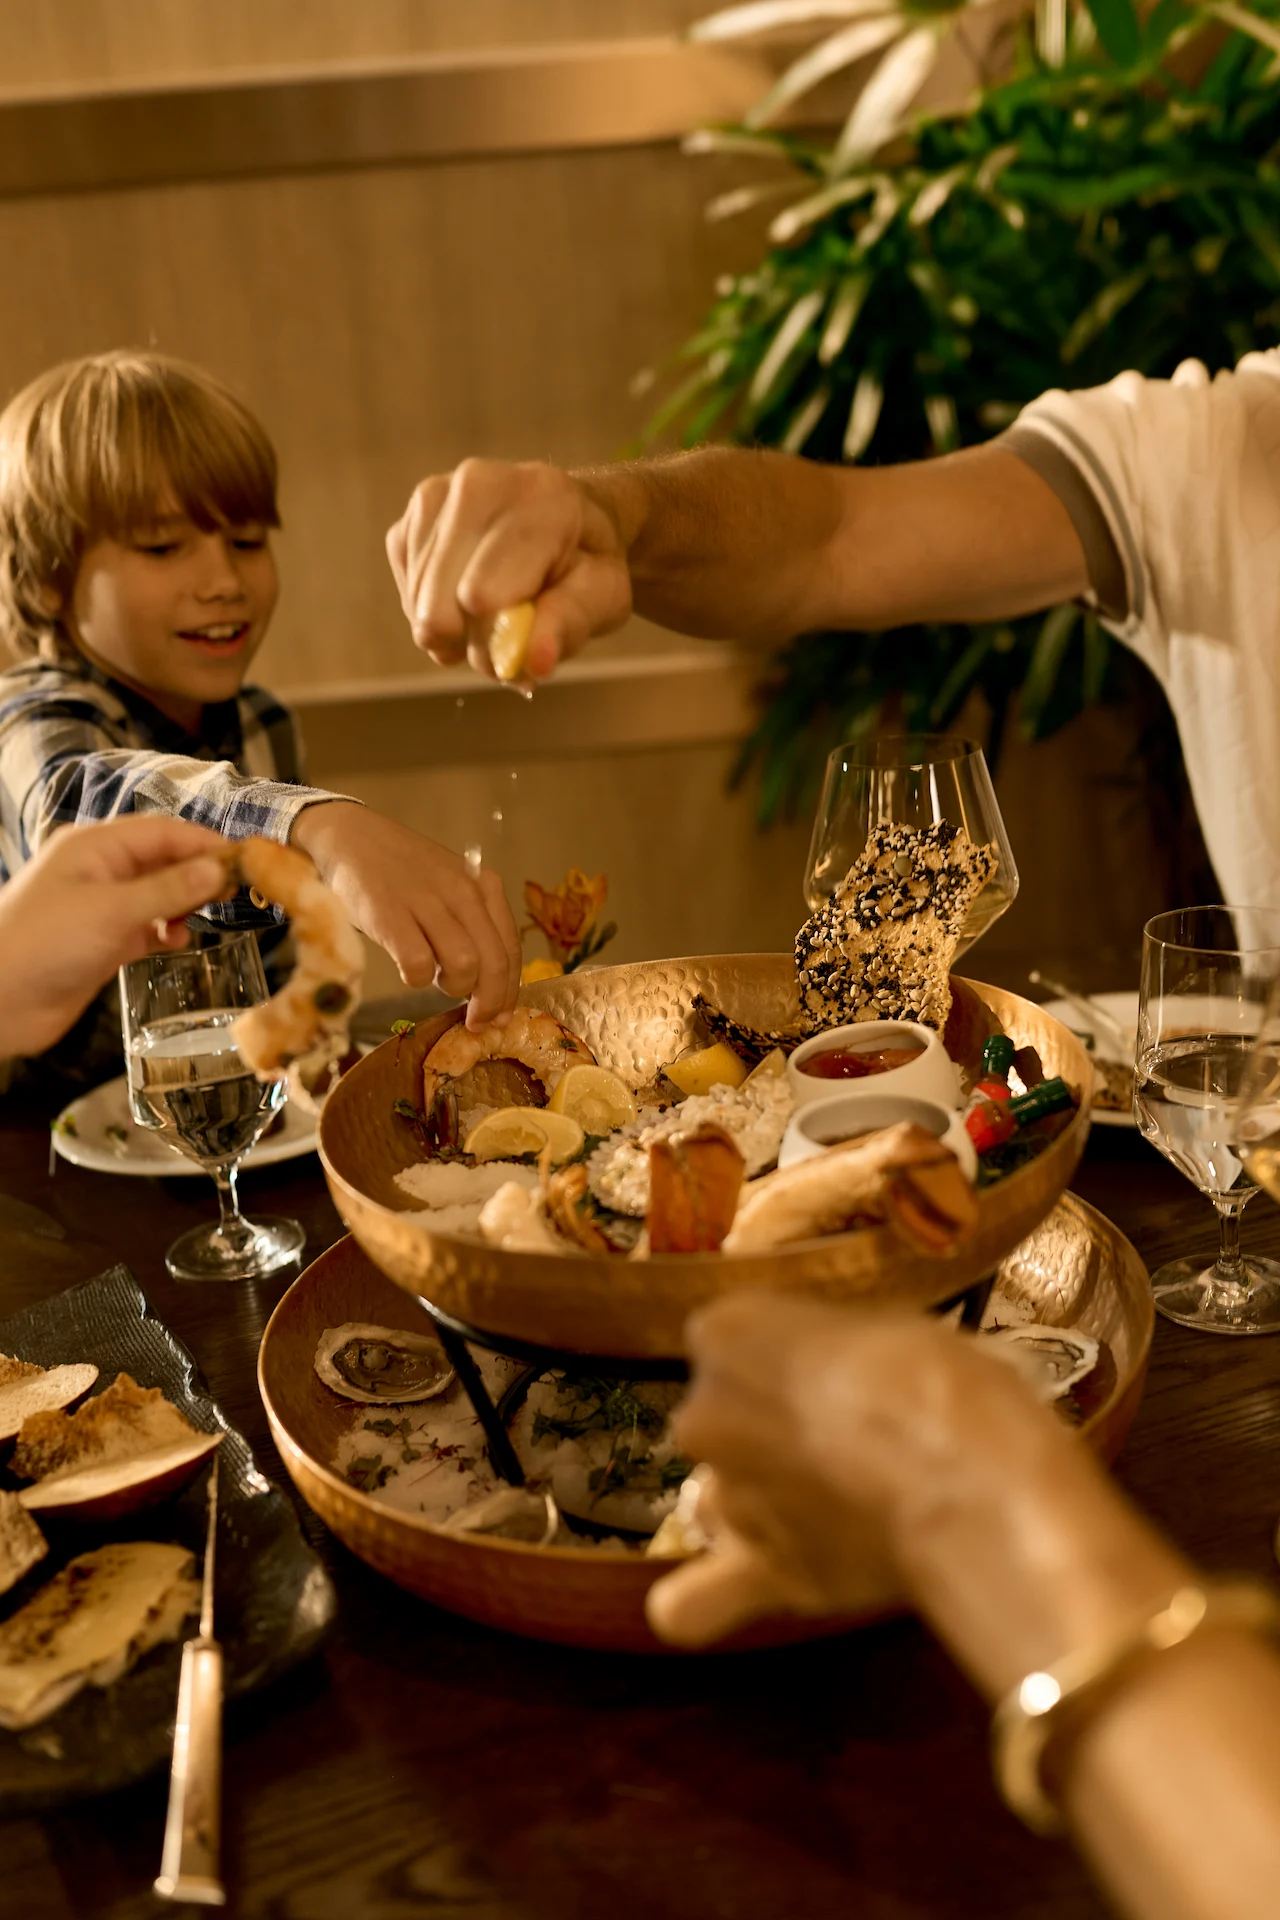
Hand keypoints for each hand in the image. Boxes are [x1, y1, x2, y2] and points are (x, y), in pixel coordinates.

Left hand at [0, 817, 229, 1057]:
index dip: (204, 842)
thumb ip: (168, 889)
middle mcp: (101, 872)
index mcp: (96, 848)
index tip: (245, 859)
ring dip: (186, 902)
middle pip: (163, 860)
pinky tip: (178, 941)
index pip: (162, 832)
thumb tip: (219, 869)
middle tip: (237, 890)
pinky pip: (148, 927)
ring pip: (159, 895)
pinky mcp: (105, 942)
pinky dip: (167, 931)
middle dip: (199, 872)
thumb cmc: (44, 942)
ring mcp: (102, 908)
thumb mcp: (112, 910)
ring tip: (212, 914)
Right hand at [290, 802, 520, 1026]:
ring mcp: (427, 902)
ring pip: (465, 964)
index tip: (500, 1018)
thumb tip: (485, 986)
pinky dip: (418, 979)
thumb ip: (472, 926)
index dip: (509, 990)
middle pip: (494, 962)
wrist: (350, 836)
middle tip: (475, 1022)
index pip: (510, 948)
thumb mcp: (449, 887)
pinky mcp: (390, 915)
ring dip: (454, 987)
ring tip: (437, 980)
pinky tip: (409, 970)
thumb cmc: (402, 872)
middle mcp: (462, 891)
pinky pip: (418, 964)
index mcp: (483, 885)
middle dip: (489, 1002)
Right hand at [385, 459, 632, 681]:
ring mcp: (434, 498)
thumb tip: (533, 663)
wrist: (568, 521)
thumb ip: (569, 625)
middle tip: (512, 631)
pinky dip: (436, 612)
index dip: (497, 639)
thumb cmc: (587, 563)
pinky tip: (468, 597)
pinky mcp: (407, 520)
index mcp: (537, 499)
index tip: (526, 642)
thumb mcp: (604, 597)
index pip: (482, 595)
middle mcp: (477, 484)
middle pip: (440, 607)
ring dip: (455, 630)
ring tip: (496, 610)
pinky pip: (409, 596)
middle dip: (473, 641)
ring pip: (419, 607)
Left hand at [647, 1296, 1184, 1687]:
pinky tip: (737, 1589)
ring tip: (828, 1515)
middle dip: (765, 1432)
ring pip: (716, 1500)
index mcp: (728, 1332)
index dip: (784, 1359)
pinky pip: (691, 1606)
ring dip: (755, 1504)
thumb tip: (828, 1377)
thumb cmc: (939, 1376)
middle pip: (718, 1422)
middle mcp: (704, 1413)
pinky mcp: (757, 1571)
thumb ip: (825, 1353)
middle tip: (840, 1444)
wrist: (969, 1476)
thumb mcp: (881, 1323)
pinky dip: (703, 1604)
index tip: (832, 1373)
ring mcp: (726, 1497)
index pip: (733, 1341)